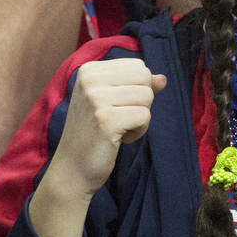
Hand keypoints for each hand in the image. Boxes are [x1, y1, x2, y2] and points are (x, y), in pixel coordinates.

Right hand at [51, 57, 165, 199]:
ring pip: (147, 96)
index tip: (115, 108)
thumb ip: (137, 86)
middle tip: (118, 119)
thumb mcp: (112, 103)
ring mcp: (96, 99)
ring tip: (117, 130)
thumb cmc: (94, 134)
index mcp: (89, 70)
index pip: (138, 66)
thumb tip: (163, 78)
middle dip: (141, 102)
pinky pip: (145, 116)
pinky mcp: (106, 120)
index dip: (136, 90)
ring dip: (140, 119)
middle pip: (145, 77)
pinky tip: (119, 140)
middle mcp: (90, 79)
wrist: (72, 170)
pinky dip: (139, 131)